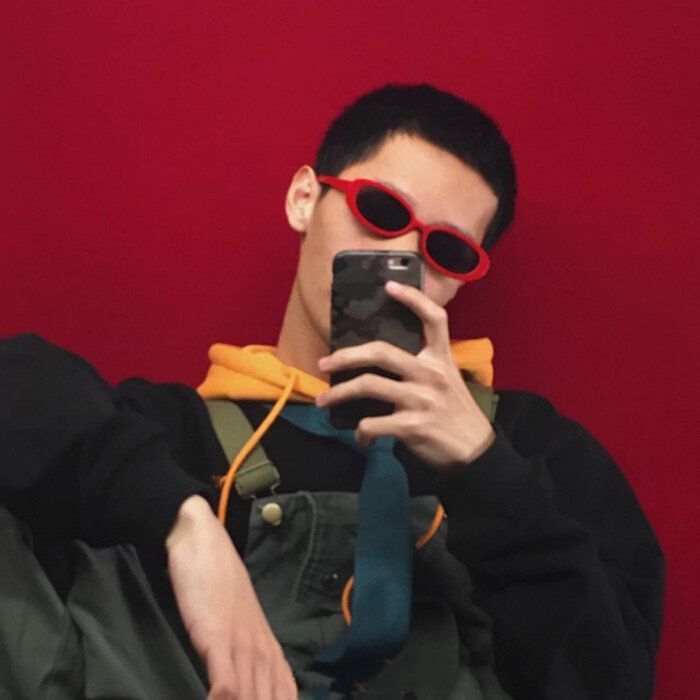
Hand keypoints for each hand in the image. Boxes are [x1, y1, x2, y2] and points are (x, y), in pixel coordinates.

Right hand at [166, 495, 297, 699]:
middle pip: (272, 698)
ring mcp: (241, 643)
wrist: (201, 540)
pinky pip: (227, 681)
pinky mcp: (217, 636)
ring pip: (254, 697)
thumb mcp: (235, 621)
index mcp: (268, 647)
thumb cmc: (215, 580)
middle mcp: (260, 649)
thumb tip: (240, 682)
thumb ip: (242, 652)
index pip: (286, 693)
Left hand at [316, 280, 494, 471]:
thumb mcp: (447, 380)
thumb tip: (379, 361)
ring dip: (338, 395)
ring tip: (324, 402)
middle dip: (345, 356)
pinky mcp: (412, 426)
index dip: (413, 299)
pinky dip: (361, 431)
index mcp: (441, 359)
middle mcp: (431, 374)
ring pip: (368, 386)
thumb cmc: (454, 411)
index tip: (389, 287)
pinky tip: (361, 435)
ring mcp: (421, 399)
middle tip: (324, 363)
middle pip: (381, 352)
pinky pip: (372, 423)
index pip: (434, 319)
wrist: (474, 450)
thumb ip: (422, 366)